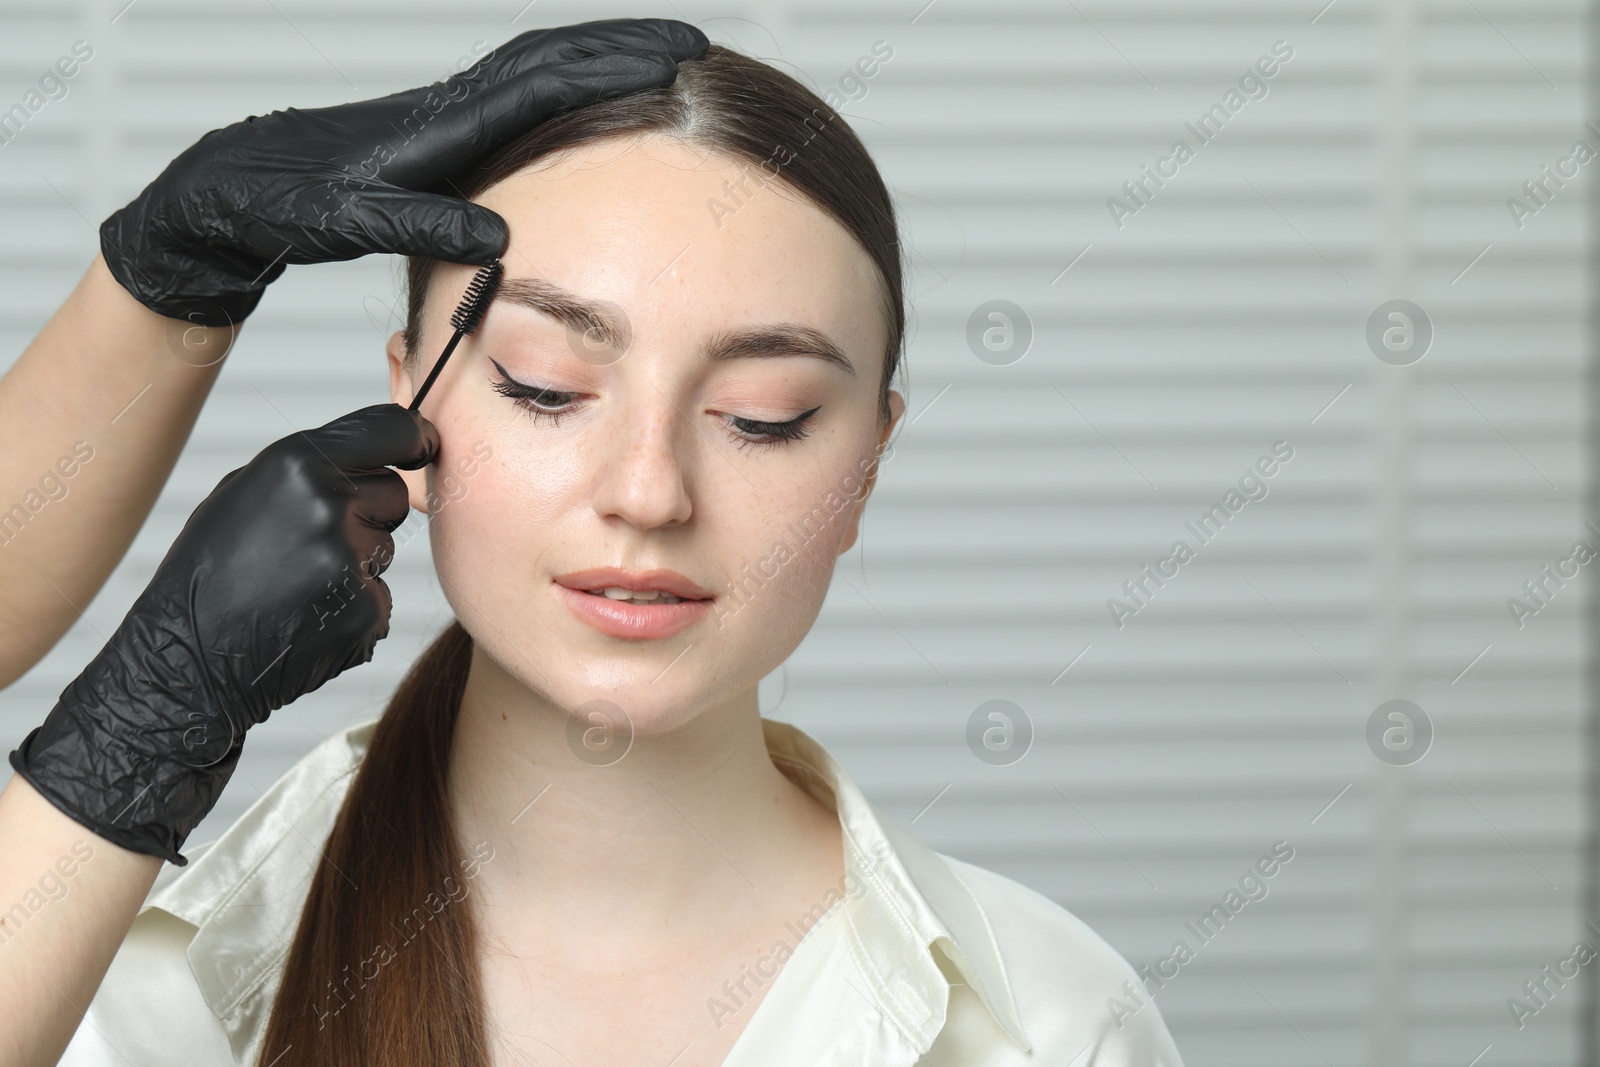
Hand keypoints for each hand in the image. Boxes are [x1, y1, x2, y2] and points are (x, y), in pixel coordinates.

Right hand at [8, 404, 437, 864]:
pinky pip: (380, 596)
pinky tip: (306, 617)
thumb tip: (376, 454)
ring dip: (356, 563)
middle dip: (367, 511)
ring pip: (385, 547)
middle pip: (394, 494)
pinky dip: (353, 607)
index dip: (414, 435)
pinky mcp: (365, 612)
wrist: (187, 661)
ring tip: (296, 584)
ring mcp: (350, 562)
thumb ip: (309, 467)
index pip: (391, 428)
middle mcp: (329, 506)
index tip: (425, 443)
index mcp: (298, 464)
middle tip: (310, 542)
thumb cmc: (209, 571)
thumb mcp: (243, 492)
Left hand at [99, 18, 707, 325]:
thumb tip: (501, 244)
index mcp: (440, 126)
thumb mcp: (350, 223)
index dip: (610, 72)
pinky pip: (522, 94)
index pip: (543, 86)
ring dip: (602, 57)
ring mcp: (449, 113)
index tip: (671, 65)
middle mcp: (450, 107)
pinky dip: (569, 84)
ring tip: (661, 62)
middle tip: (692, 45)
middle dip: (625, 46)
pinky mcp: (444, 129)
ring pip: (539, 67)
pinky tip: (591, 100)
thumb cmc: (286, 205)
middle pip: (553, 56)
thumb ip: (423, 227)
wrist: (238, 187)